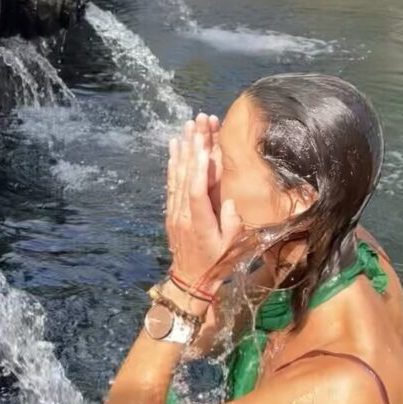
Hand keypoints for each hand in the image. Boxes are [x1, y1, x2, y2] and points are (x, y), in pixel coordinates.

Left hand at [166, 114, 243, 292]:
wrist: (189, 280)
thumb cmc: (215, 264)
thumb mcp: (230, 248)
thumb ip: (231, 224)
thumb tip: (230, 201)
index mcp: (199, 223)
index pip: (197, 191)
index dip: (199, 167)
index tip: (203, 144)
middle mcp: (183, 214)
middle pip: (187, 175)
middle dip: (193, 147)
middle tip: (198, 122)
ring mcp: (175, 211)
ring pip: (177, 175)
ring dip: (183, 149)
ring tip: (186, 126)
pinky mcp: (171, 210)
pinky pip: (171, 182)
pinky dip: (173, 163)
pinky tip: (175, 146)